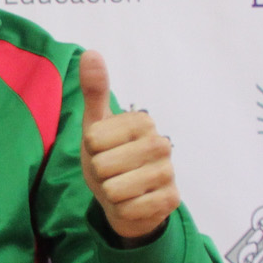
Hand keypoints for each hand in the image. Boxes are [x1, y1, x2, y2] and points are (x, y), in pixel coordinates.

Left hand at [78, 51, 179, 243]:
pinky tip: (133, 202)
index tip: (102, 149)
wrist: (124, 198)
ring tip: (120, 185)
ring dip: (110, 193)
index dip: (90, 150)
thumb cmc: (108, 156)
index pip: (93, 139)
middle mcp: (161, 144)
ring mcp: (169, 173)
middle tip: (111, 171)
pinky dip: (122, 209)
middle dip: (99, 174)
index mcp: (142, 121)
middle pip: (103, 165)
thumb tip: (91, 53)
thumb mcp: (96, 125)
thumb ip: (95, 91)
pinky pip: (129, 209)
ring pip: (115, 189)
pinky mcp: (171, 200)